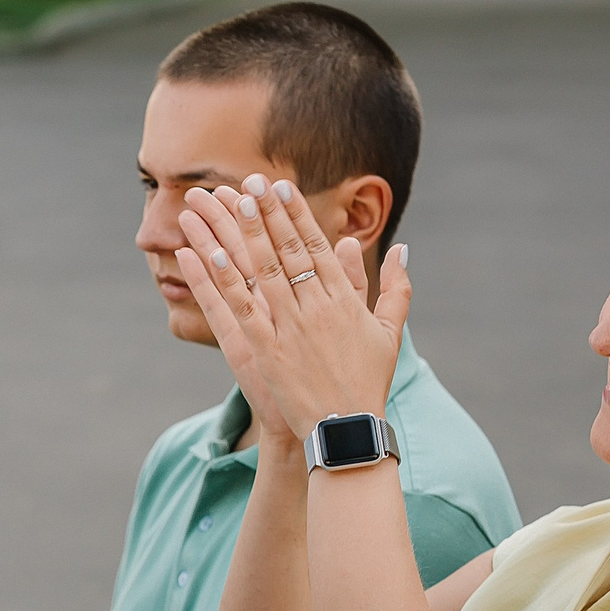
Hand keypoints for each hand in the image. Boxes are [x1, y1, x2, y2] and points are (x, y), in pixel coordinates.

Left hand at [171, 178, 410, 448]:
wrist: (348, 428)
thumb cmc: (368, 381)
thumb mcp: (390, 331)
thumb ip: (395, 287)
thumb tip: (402, 248)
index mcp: (344, 299)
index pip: (317, 246)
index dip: (296, 215)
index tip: (281, 187)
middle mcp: (316, 307)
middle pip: (287, 249)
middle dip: (267, 213)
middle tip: (249, 181)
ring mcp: (290, 328)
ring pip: (262, 270)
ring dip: (244, 233)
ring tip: (227, 203)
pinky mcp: (266, 350)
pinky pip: (241, 308)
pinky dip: (224, 280)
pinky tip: (207, 254)